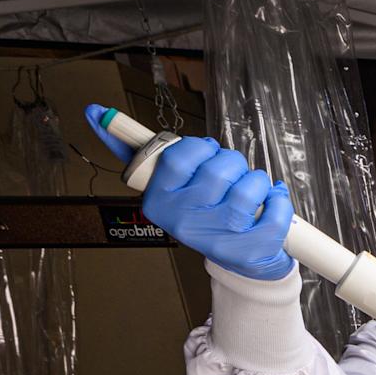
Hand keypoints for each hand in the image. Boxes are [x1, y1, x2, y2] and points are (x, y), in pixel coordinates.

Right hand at [85, 106, 293, 280]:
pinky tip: (273, 200)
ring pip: (249, 188)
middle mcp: (186, 222)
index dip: (201, 147)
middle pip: (218, 170)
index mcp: (160, 201)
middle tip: (233, 171)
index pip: (178, 157)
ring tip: (254, 187)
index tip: (209, 151)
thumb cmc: (202, 213)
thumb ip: (132, 150)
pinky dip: (280, 199)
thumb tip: (95, 112)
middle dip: (233, 162)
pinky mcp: (252, 250)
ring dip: (258, 180)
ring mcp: (219, 238)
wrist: (238, 263)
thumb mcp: (166, 184)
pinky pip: (276, 210)